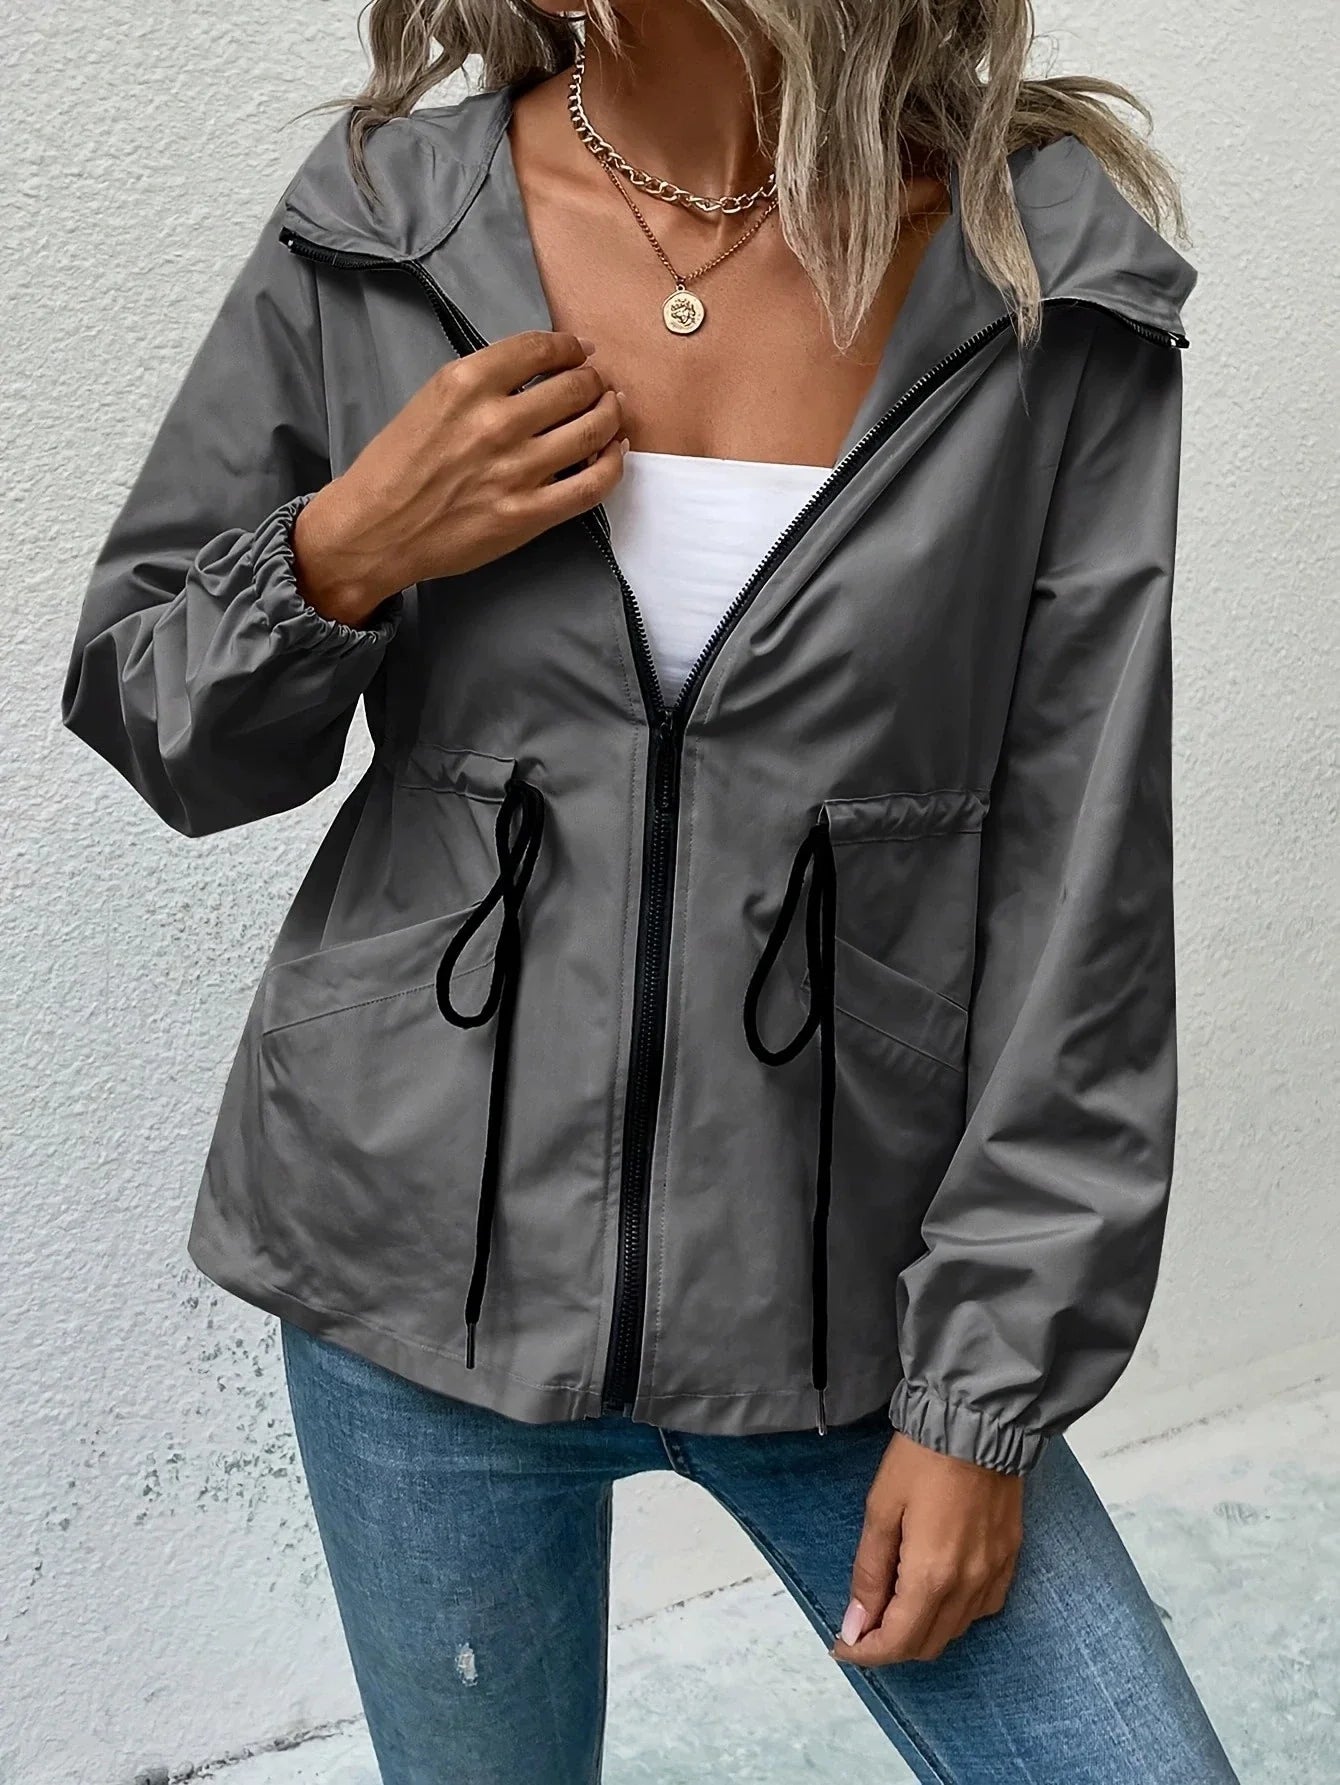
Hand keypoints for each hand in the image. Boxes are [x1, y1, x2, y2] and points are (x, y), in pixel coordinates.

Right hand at [293, 330, 627, 624]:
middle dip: (595, 379)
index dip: (571, 347)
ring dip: (611, 413)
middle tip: (599, 383)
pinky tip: (615, 452)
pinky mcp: (528, 514)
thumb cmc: (395, 466)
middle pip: (575, 386)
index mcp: (465, 383)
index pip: (540, 348)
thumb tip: (540, 371)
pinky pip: (592, 484)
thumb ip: (483, 383)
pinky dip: (613, 463)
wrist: (374, 530)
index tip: (581, 351)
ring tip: (612, 409)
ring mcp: (515, 470)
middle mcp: (495, 422)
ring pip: (593, 429)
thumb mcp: (430, 401)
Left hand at [830, 1431, 1023, 1665]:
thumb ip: (869, 1572)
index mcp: (931, 1576)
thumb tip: (856, 1624)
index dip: (866, 1653)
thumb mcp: (881, 1509)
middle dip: (890, 1645)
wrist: (978, 1423)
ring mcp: (993, 1575)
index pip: (898, 1642)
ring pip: (954, 1631)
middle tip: (862, 1624)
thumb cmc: (922, 1459)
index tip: (843, 1646)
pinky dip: (953, 1613)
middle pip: (927, 1645)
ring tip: (893, 1602)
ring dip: (921, 1630)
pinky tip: (934, 1589)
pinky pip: (981, 1609)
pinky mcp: (1009, 1560)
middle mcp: (968, 1586)